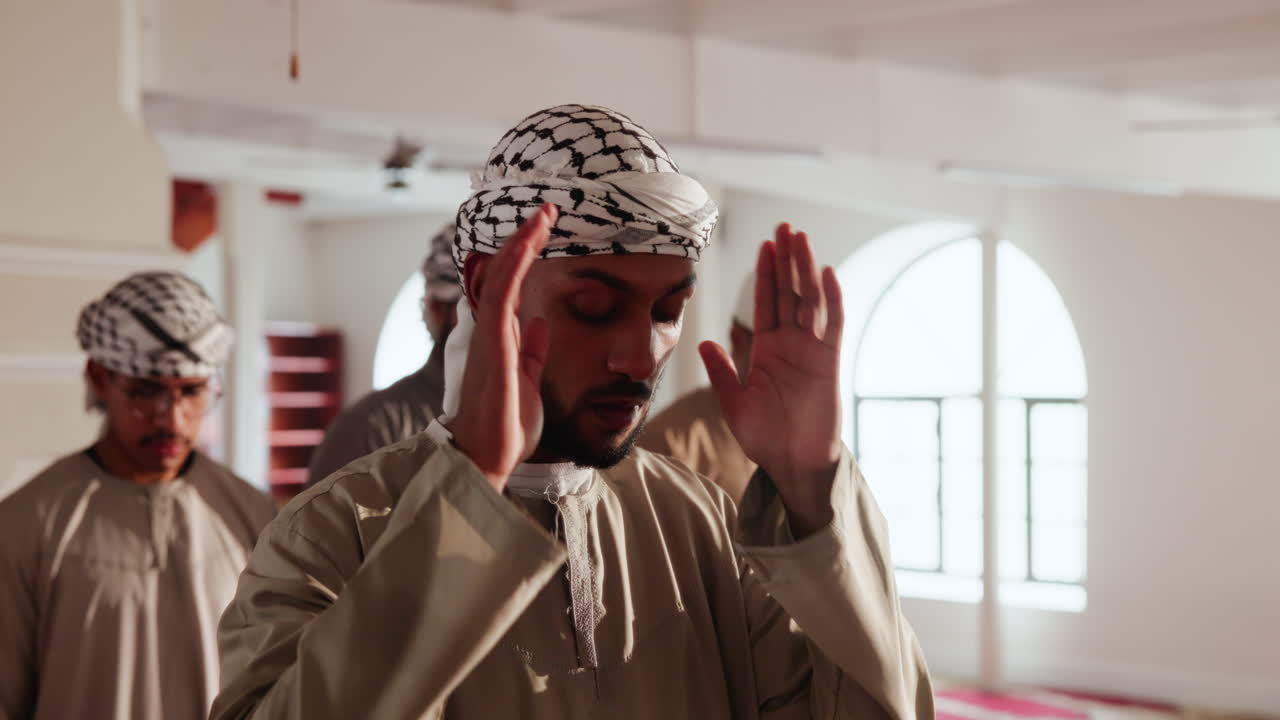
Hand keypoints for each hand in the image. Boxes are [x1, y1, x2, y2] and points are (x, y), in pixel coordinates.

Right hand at [447, 203, 556, 491]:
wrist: (487, 457)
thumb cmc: (505, 426)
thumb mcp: (529, 383)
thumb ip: (533, 353)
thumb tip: (541, 325)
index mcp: (502, 338)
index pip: (513, 286)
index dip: (526, 255)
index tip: (546, 229)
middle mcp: (491, 330)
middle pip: (505, 272)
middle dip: (524, 238)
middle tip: (546, 209)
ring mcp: (488, 335)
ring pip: (501, 276)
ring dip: (521, 242)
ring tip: (542, 214)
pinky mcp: (492, 344)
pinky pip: (501, 295)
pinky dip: (513, 266)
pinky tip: (526, 244)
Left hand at [700, 224, 843, 536]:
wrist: (792, 465)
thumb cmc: (765, 438)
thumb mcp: (734, 403)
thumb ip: (722, 372)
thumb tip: (704, 343)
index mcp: (767, 349)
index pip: (766, 302)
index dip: (766, 273)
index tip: (765, 244)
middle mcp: (791, 344)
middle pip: (789, 292)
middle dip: (787, 260)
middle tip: (785, 227)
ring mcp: (812, 351)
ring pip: (811, 301)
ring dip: (806, 270)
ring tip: (801, 239)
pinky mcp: (830, 363)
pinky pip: (834, 326)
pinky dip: (833, 299)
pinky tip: (828, 274)